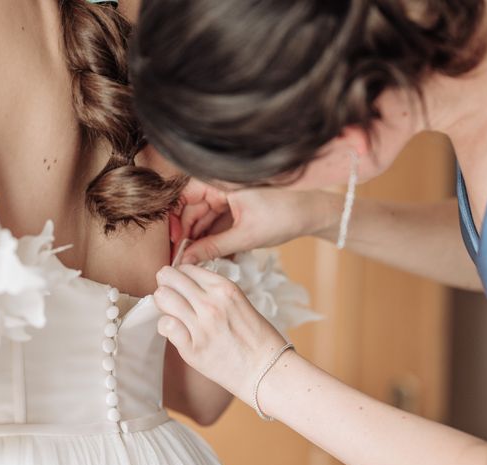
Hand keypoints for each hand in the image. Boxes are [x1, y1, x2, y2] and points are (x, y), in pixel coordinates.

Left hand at [154, 264, 286, 403]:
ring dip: (163, 304)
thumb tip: (185, 284)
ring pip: (162, 297)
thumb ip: (212, 292)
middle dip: (166, 284)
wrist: (266, 370)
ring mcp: (201, 325)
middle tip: (171, 296)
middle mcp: (211, 303)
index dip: (180, 276)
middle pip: (169, 277)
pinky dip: (166, 327)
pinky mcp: (192, 348)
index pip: (186, 268)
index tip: (181, 286)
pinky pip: (165, 325)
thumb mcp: (238, 301)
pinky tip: (176, 331)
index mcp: (224, 288)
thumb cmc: (256, 337)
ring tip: (173, 313)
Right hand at [174, 179, 329, 263]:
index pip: (184, 194)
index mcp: (221, 182)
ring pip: (205, 217)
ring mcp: (229, 195)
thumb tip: (186, 259)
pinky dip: (214, 237)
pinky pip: (217, 221)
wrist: (312, 214)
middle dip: (188, 234)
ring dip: (201, 238)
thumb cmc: (283, 216)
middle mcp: (222, 185)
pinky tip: (212, 254)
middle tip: (182, 258)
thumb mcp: (245, 237)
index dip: (175, 218)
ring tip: (197, 260)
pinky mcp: (237, 206)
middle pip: (193, 208)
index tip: (174, 241)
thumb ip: (212, 248)